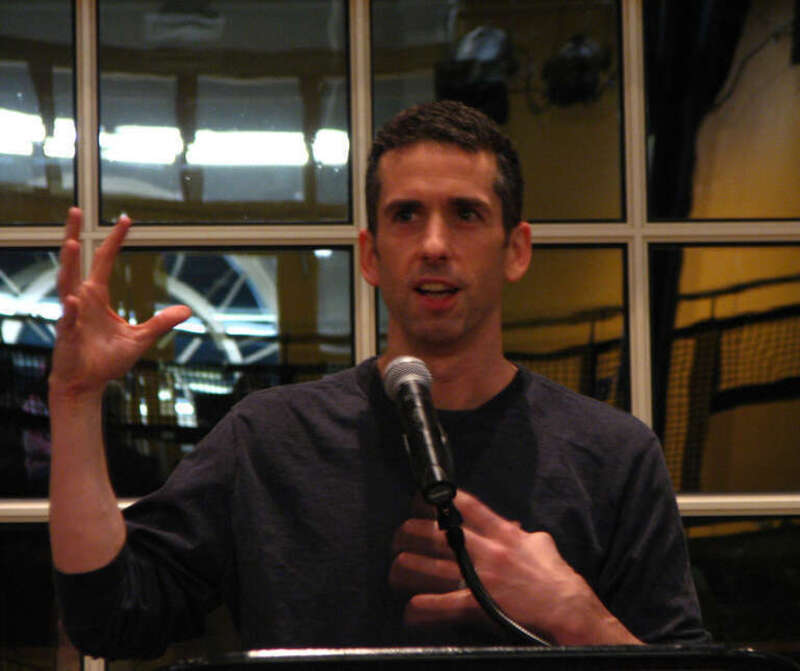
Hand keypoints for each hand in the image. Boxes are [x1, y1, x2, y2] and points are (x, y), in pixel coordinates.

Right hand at [49, 208, 191, 399]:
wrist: (86, 384)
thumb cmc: (107, 360)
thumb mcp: (140, 339)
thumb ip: (161, 323)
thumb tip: (186, 310)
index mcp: (96, 296)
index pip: (103, 260)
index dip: (114, 240)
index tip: (125, 219)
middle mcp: (80, 299)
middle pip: (76, 261)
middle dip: (73, 234)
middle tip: (75, 209)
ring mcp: (71, 315)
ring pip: (66, 284)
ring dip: (68, 264)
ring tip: (69, 242)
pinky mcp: (67, 335)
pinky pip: (67, 320)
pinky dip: (69, 310)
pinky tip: (72, 300)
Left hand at [389, 490, 640, 644]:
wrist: (570, 615)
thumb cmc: (558, 582)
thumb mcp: (542, 547)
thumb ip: (522, 534)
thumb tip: (513, 526)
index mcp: (501, 533)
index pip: (462, 504)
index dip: (433, 498)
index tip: (416, 500)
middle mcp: (485, 551)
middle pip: (428, 532)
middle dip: (405, 536)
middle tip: (399, 543)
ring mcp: (477, 578)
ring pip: (421, 566)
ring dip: (401, 571)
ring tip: (396, 576)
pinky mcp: (474, 607)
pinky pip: (434, 605)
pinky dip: (416, 610)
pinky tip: (411, 612)